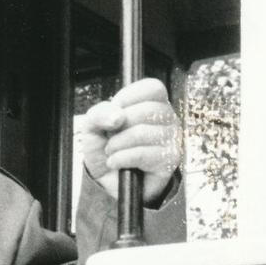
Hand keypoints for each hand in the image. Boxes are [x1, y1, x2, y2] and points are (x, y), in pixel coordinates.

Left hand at [75, 78, 181, 204]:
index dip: (128, 97)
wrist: (107, 177)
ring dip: (116, 145)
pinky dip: (120, 158)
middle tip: (112, 136)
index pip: (153, 88)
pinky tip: (116, 162)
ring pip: (141, 133)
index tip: (115, 112)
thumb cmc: (105, 145)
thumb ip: (99, 113)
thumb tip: (118, 117)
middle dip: (118, 126)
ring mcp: (172, 140)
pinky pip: (141, 154)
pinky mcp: (169, 161)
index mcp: (154, 103)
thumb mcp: (93, 124)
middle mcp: (168, 119)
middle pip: (147, 110)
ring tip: (112, 151)